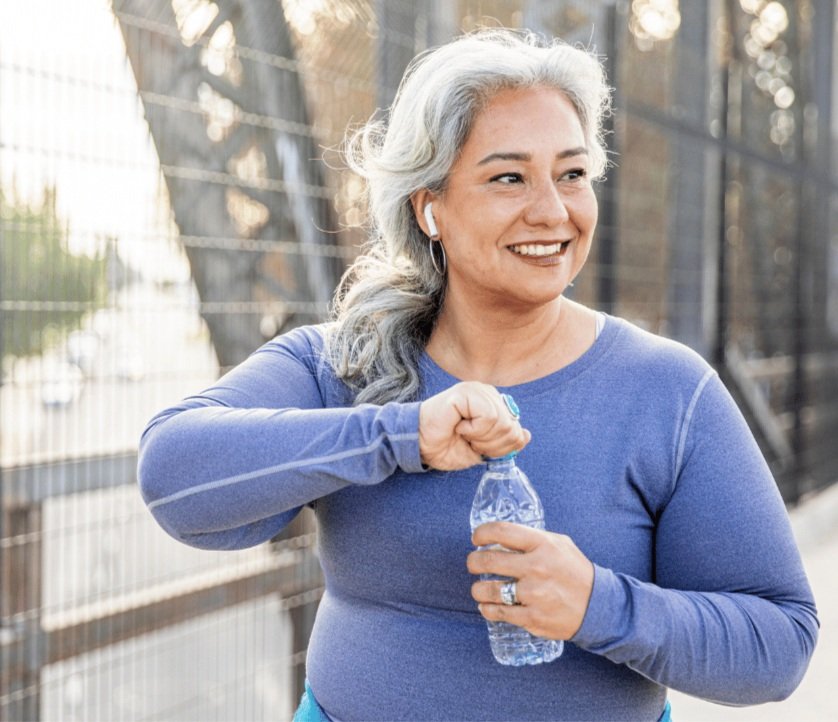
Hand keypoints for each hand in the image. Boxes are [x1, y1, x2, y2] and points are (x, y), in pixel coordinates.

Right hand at [418, 382, 530, 469]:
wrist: (420, 445)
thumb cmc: (446, 445)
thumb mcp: (482, 450)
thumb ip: (505, 442)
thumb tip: (526, 435)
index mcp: (493, 404)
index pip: (517, 428)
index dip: (500, 446)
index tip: (479, 448)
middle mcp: (487, 393)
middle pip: (511, 427)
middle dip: (491, 444)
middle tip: (470, 442)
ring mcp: (476, 390)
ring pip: (502, 422)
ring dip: (481, 438)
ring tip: (463, 433)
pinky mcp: (466, 392)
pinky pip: (488, 416)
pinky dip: (474, 430)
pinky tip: (459, 426)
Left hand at [467, 522, 593, 640]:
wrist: (598, 606)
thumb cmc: (574, 571)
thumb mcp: (559, 544)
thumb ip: (532, 538)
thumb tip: (502, 535)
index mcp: (542, 544)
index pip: (501, 532)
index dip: (482, 533)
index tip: (476, 538)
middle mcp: (536, 567)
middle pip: (488, 560)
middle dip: (473, 561)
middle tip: (472, 563)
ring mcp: (533, 594)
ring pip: (488, 589)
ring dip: (477, 589)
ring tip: (479, 588)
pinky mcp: (532, 617)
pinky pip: (498, 612)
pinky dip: (487, 609)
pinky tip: (487, 605)